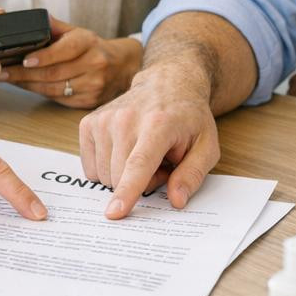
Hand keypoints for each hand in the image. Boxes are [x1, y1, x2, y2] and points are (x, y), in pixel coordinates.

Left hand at [2, 18, 141, 107]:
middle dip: (23, 74)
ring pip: (54, 88)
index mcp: (88, 43)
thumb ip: (53, 27)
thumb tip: (28, 19)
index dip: (43, 57)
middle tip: (1, 71)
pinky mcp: (89, 101)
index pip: (64, 51)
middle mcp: (94, 64)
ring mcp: (93, 85)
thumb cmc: (92, 47)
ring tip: (7, 79)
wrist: (122, 66)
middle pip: (54, 73)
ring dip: (27, 85)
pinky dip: (39, 93)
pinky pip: (59, 98)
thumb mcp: (77, 32)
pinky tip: (26, 87)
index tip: (23, 60)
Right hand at [78, 63, 219, 219]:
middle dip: (140, 183)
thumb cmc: (188, 117)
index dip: (127, 191)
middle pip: (119, 177)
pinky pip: (91, 168)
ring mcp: (104, 119)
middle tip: (160, 163)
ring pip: (104, 175)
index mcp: (158, 124)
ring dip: (124, 176)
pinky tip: (124, 150)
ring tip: (143, 154)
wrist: (167, 83)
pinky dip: (108, 168)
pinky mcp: (89, 123)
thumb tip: (176, 200)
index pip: (138, 164)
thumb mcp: (206, 146)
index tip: (114, 212)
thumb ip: (193, 175)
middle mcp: (126, 119)